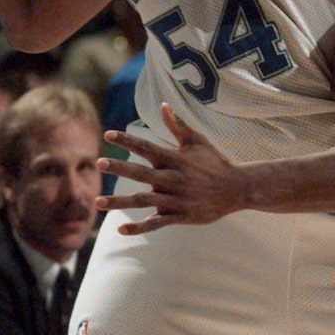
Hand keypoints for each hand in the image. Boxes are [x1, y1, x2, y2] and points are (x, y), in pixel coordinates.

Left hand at [96, 103, 246, 233]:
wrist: (236, 189)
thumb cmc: (214, 162)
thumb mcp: (198, 141)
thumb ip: (178, 126)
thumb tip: (163, 106)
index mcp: (176, 159)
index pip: (147, 147)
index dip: (128, 140)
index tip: (108, 135)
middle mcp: (174, 178)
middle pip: (141, 173)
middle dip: (119, 168)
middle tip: (99, 163)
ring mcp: (176, 199)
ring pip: (144, 201)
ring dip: (120, 202)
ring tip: (98, 201)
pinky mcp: (180, 216)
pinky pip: (156, 223)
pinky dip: (139, 227)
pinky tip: (121, 228)